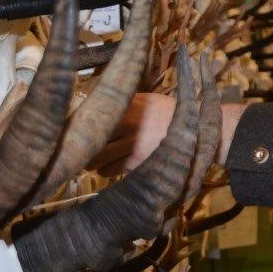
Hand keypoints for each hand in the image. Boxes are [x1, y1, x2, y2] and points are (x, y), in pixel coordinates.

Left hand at [90, 93, 248, 174]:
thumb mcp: (149, 100)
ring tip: (96, 159)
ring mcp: (133, 143)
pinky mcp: (137, 162)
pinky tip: (110, 167)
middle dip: (82, 144)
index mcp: (131, 104)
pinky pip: (110, 170)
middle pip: (91, 136)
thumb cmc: (170, 115)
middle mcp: (129, 121)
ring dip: (93, 160)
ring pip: (97, 157)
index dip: (80, 121)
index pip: (95, 111)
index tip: (74, 127)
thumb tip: (96, 107)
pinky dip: (107, 170)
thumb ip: (125, 105)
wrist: (198, 132)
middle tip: (79, 147)